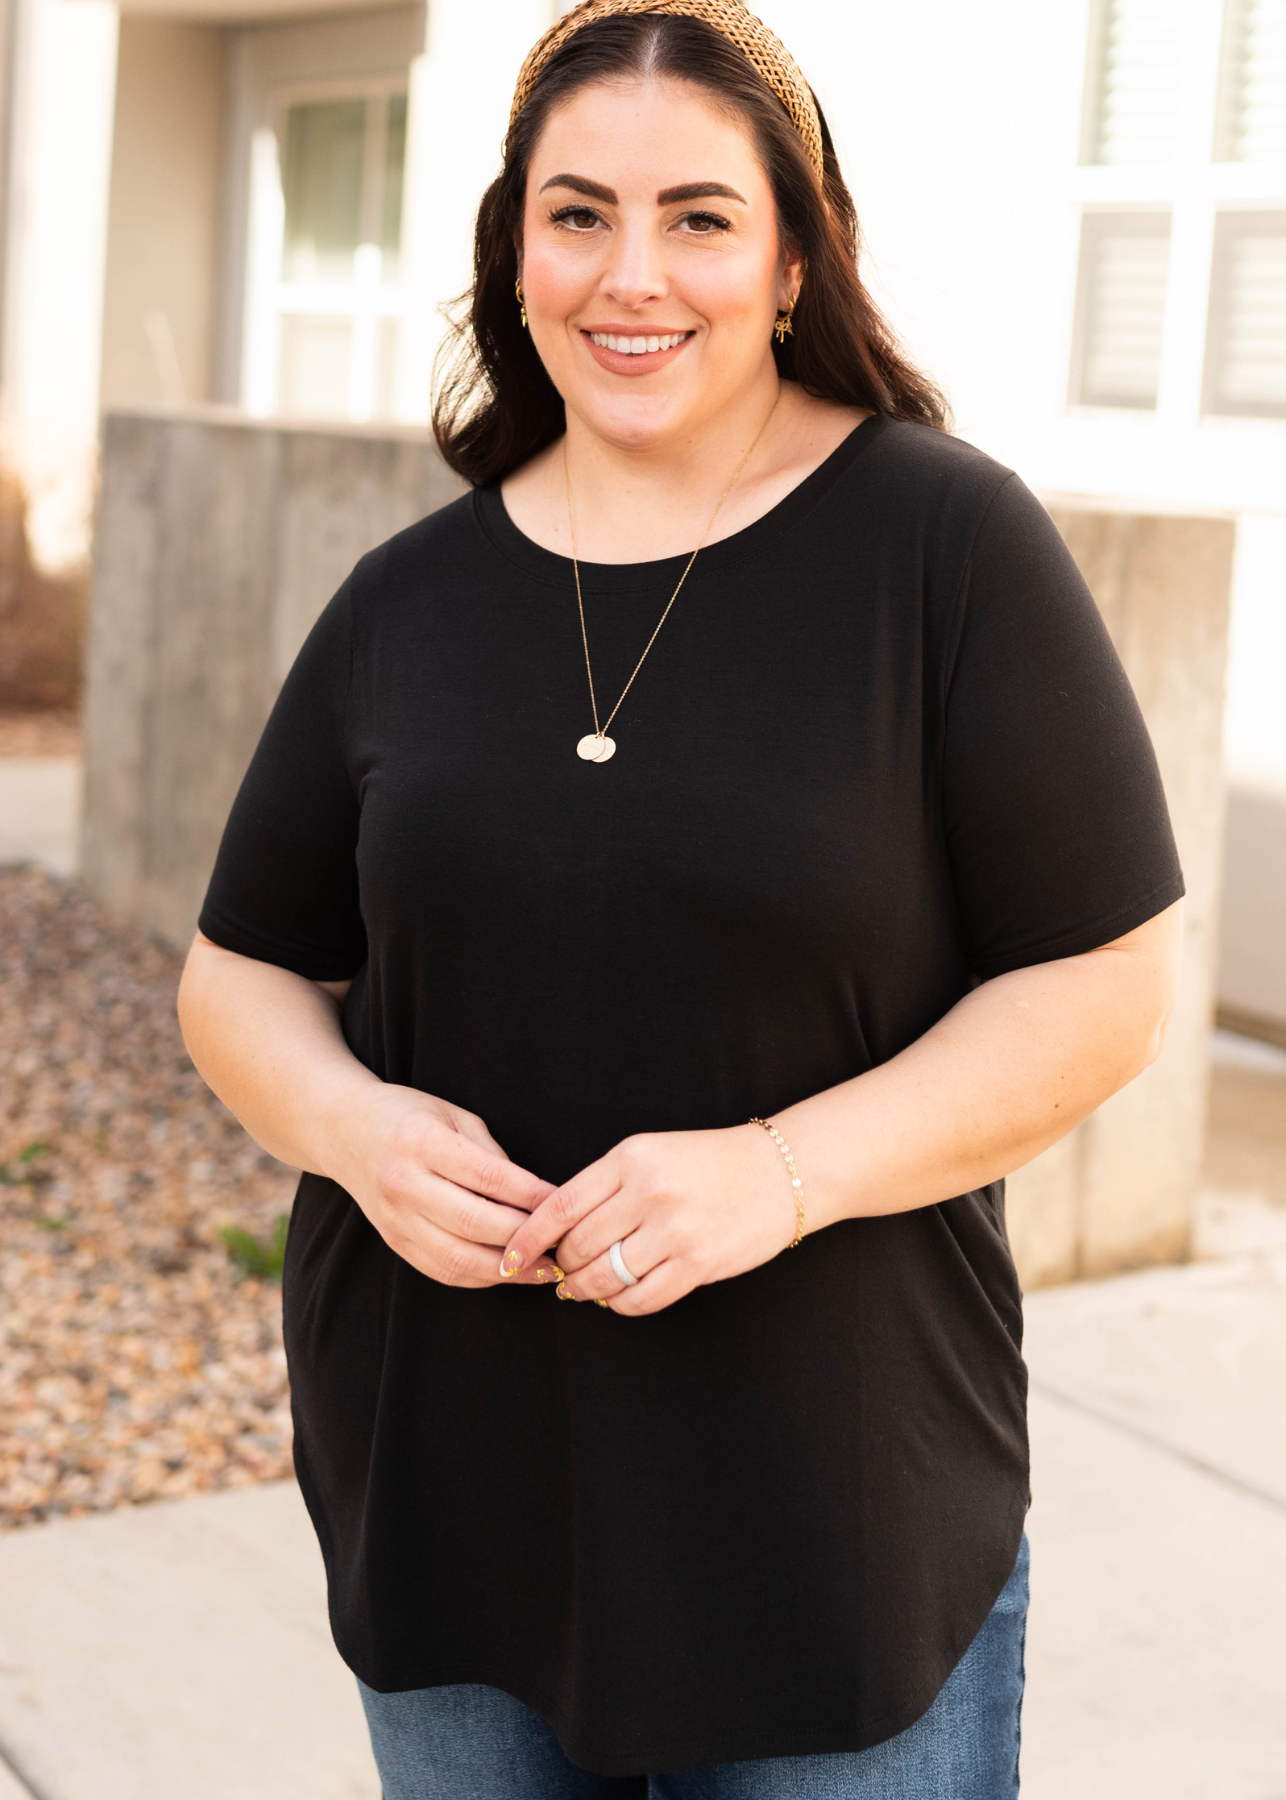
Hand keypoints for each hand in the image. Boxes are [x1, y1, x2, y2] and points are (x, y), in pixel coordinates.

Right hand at [328, 1085, 561, 1287]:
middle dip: (526, 1238)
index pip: (489, 1177)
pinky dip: (479, 1278)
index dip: (532, 1196)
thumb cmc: (409, 1117)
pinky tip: (508, 1273)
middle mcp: (404, 1183)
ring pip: (458, 1258)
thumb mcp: (453, 1116)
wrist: (344, 1131)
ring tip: (545, 1270)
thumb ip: (491, 1155)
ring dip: (507, 1271)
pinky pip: (441, 1270)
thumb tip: (536, 1196)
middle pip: (475, 1223)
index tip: (564, 1204)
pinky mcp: (393, 1241)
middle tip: (563, 1242)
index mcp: (421, 1142)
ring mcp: (395, 1218)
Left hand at [497, 1124, 798, 1313]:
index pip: (560, 1205)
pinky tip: (619, 1298)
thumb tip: (556, 1234)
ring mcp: (675, 1230)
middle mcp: (650, 1192)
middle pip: (578, 1246)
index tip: (509, 1257)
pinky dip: (621, 1305)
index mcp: (631, 1158)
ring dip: (586, 1290)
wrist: (780, 1172)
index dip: (527, 1238)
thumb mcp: (651, 1154)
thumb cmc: (708, 1163)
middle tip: (560, 1273)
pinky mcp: (698, 1263)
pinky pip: (641, 1299)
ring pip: (605, 1277)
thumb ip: (605, 1186)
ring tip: (584, 1289)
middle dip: (561, 1267)